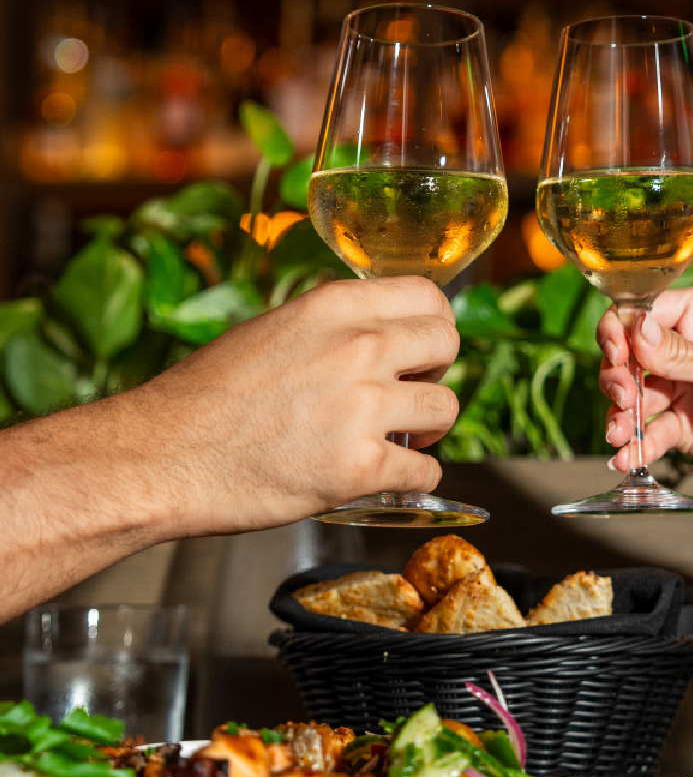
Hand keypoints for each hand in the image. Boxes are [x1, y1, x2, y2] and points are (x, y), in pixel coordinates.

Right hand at [128, 276, 460, 536]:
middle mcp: (357, 348)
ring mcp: (362, 407)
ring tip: (404, 438)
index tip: (425, 347)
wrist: (161, 457)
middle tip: (415, 392)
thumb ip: (331, 328)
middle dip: (438, 371)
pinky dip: (418, 480)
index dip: (434, 323)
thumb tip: (377, 334)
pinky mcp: (359, 468)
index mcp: (334, 307)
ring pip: (446, 409)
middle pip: (447, 344)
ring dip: (431, 428)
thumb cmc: (205, 397)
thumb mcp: (273, 331)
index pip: (427, 296)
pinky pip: (426, 472)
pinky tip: (395, 478)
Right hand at [597, 285, 692, 489]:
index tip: (617, 356)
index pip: (644, 310)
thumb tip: (634, 328)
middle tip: (623, 397)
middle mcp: (688, 344)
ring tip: (620, 433)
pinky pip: (649, 431)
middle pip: (629, 352)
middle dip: (618, 376)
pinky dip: (634, 444)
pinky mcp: (683, 423)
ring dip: (620, 414)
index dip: (622, 330)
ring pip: (632, 394)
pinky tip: (627, 457)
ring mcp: (683, 385)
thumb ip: (683, 355)